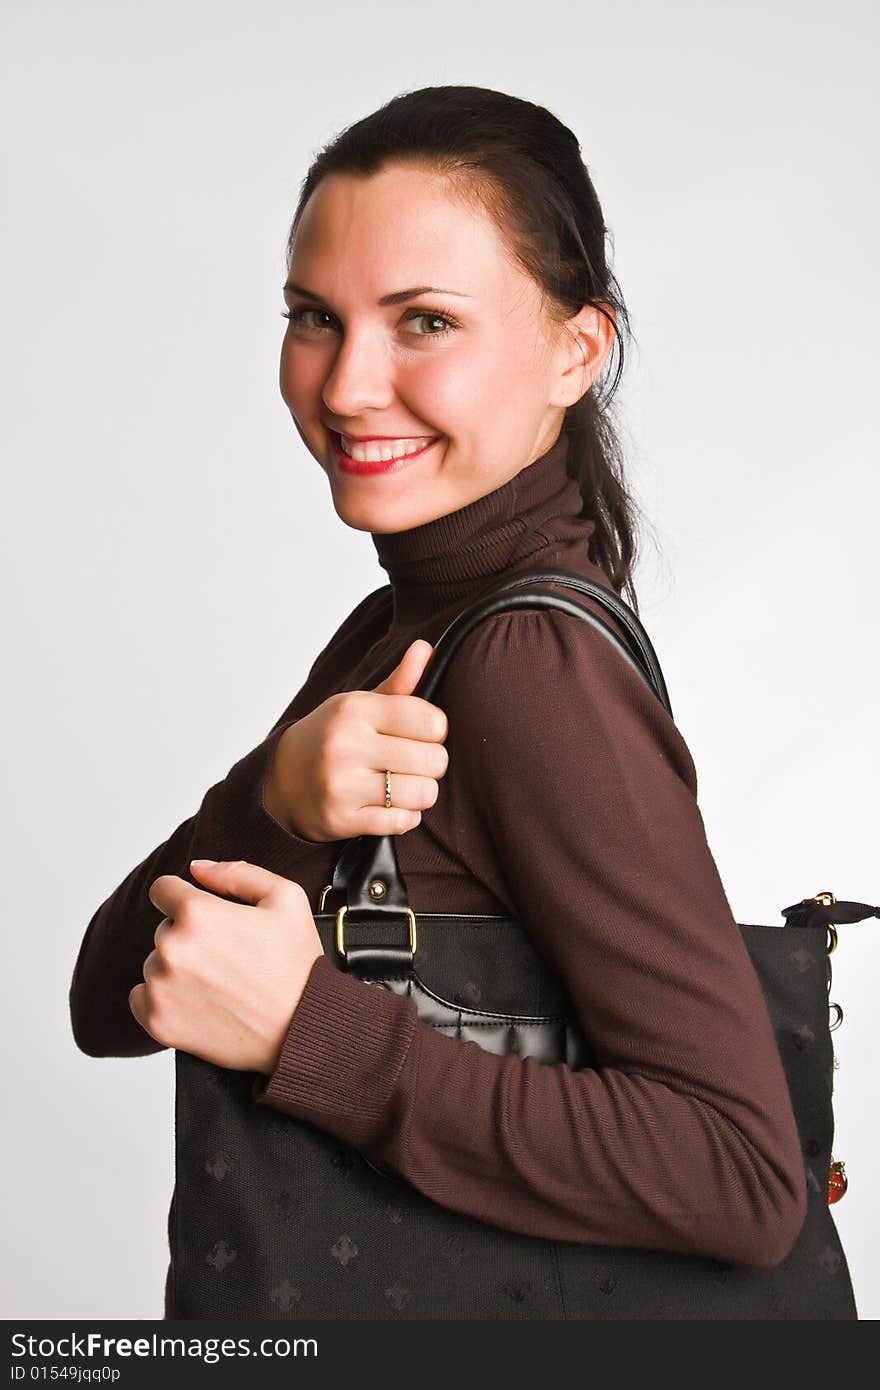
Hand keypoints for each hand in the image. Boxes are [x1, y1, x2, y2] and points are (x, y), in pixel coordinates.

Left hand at [128, 859, 323, 1074]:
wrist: (302, 1028)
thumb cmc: (297, 965)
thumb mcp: (285, 898)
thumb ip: (236, 873)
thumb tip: (196, 868)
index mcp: (197, 913)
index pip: (162, 890)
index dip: (184, 897)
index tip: (204, 915)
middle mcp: (172, 949)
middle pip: (163, 929)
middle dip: (189, 937)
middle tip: (227, 956)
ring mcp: (162, 988)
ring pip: (155, 963)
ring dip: (178, 968)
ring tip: (218, 982)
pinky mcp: (158, 1021)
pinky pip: (142, 997)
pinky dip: (163, 998)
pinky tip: (197, 1001)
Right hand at [263, 638, 449, 842]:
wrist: (280, 781)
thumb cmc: (330, 738)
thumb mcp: (359, 705)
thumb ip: (399, 682)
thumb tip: (425, 647)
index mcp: (353, 710)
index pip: (431, 721)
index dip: (435, 730)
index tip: (421, 734)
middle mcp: (345, 745)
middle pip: (434, 760)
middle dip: (431, 763)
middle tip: (412, 762)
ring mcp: (342, 785)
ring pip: (424, 794)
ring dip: (421, 792)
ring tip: (402, 785)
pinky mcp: (342, 820)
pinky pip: (403, 823)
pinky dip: (405, 817)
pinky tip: (388, 805)